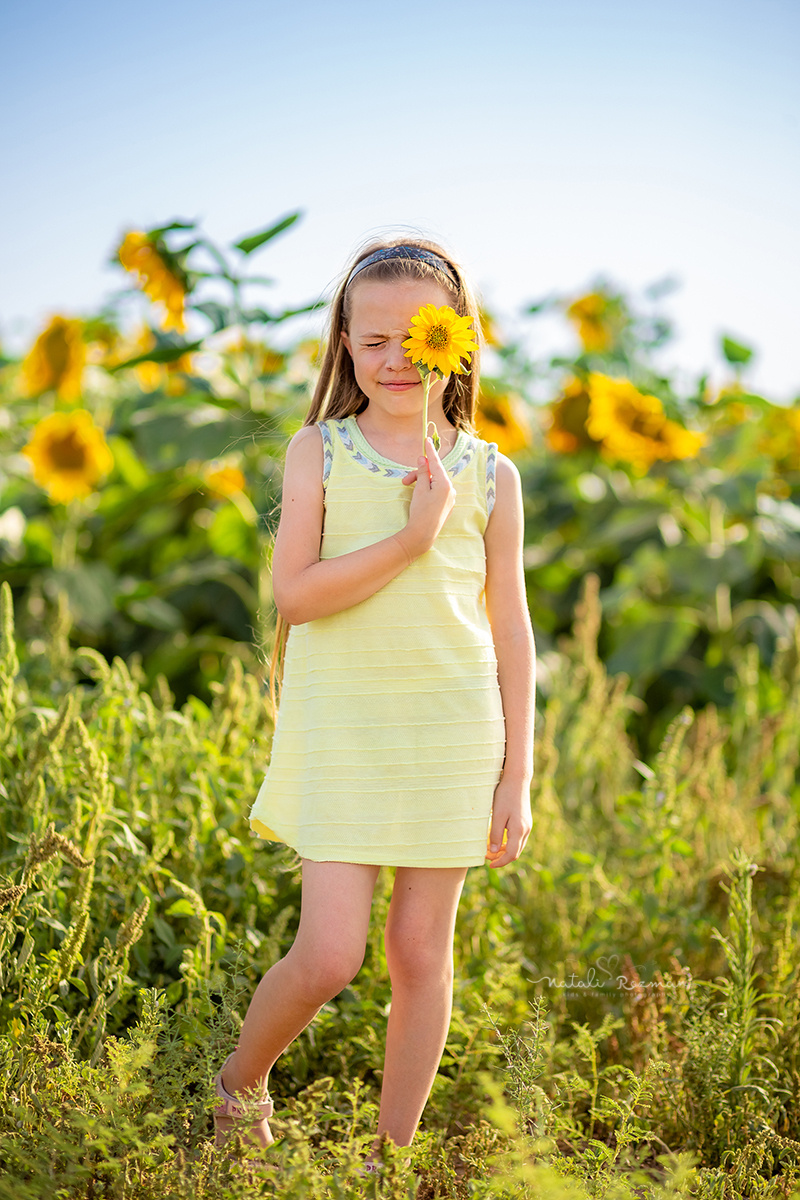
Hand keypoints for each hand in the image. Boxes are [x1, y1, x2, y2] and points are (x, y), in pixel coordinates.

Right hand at [396, 438, 455, 558]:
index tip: (426, 440)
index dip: (430, 451)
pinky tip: (419, 496)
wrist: (423, 534)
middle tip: (405, 480)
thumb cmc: (420, 511)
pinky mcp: (447, 505)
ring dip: (422, 482)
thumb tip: (424, 459)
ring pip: (435, 482)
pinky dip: (428, 489)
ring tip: (409, 489)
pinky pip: (438, 491)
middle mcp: (451, 490)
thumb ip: (423, 472)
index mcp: (445, 484)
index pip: (436, 462)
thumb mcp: (419, 489)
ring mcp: (450, 498)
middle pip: (434, 473)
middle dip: (420, 474)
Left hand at [485, 776, 532, 868]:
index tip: (489, 864)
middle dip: (501, 858)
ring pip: (517, 846)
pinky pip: (517, 838)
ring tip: (490, 849)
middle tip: (487, 857)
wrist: (517, 780)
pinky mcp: (525, 822)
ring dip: (504, 851)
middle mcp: (526, 830)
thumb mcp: (497, 815)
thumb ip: (495, 834)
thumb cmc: (505, 795)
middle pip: (515, 852)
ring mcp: (527, 826)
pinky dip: (508, 843)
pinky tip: (498, 839)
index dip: (500, 862)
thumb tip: (493, 852)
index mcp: (519, 830)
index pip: (511, 854)